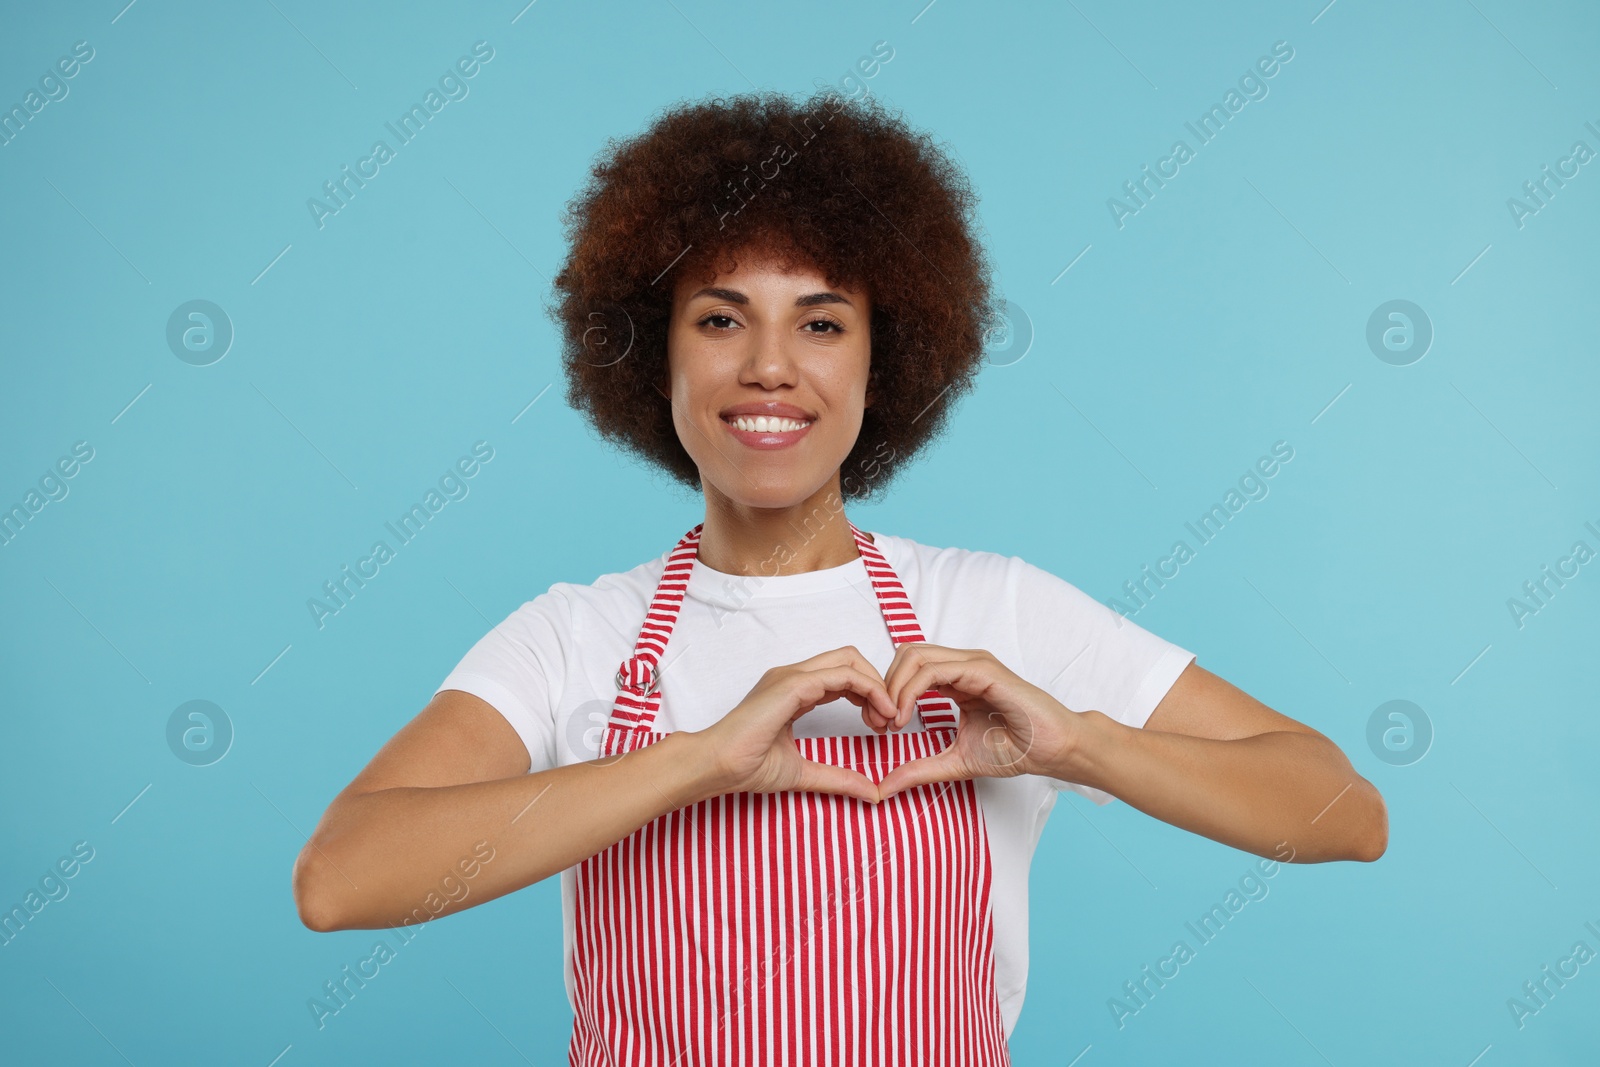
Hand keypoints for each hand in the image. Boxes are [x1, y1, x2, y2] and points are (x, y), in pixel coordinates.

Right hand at [688, 646, 899, 804]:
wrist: (716, 766)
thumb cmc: (745, 767)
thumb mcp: (803, 773)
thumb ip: (836, 777)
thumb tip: (871, 792)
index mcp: (794, 691)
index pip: (842, 675)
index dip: (868, 694)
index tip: (880, 725)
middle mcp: (794, 677)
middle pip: (850, 659)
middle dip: (878, 684)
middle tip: (888, 720)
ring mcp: (792, 676)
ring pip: (850, 659)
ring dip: (877, 686)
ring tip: (887, 718)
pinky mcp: (792, 684)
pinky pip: (842, 674)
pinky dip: (868, 689)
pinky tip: (879, 713)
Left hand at [876, 643, 1086, 799]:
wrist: (1053, 750)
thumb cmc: (1016, 750)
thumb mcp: (955, 761)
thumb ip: (919, 769)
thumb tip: (882, 787)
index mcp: (955, 679)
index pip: (907, 668)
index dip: (886, 693)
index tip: (878, 727)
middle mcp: (961, 665)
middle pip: (905, 654)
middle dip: (883, 686)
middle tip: (879, 722)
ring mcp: (972, 663)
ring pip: (914, 656)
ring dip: (893, 687)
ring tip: (892, 721)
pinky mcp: (982, 670)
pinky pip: (934, 670)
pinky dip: (910, 691)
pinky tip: (906, 718)